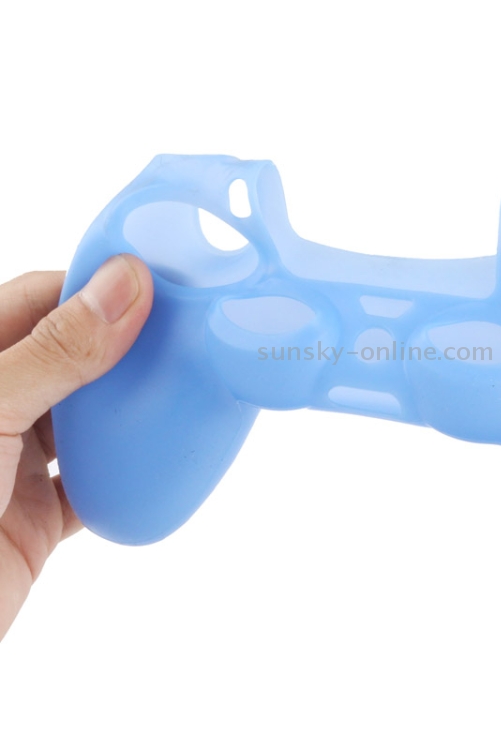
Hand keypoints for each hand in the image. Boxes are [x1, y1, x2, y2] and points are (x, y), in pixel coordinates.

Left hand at [0, 255, 152, 639]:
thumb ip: (57, 350)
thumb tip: (127, 282)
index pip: (38, 299)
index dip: (96, 285)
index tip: (158, 282)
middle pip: (71, 358)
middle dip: (126, 346)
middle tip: (187, 335)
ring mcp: (12, 461)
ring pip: (86, 421)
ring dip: (131, 410)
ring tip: (185, 388)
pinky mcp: (34, 514)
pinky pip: (94, 485)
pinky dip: (127, 476)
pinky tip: (160, 460)